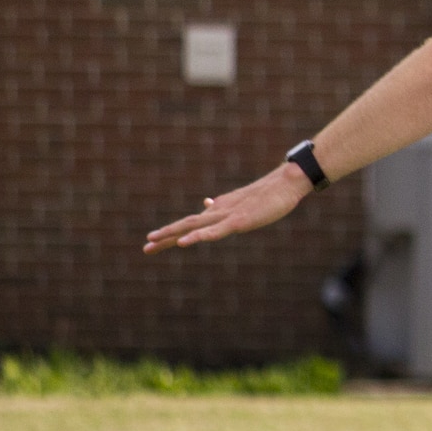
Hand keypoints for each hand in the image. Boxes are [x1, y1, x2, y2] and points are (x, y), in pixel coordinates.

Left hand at [144, 163, 310, 253]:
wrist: (286, 183)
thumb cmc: (269, 195)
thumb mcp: (242, 203)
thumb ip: (222, 205)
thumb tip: (205, 203)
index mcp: (219, 209)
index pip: (191, 223)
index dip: (171, 233)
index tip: (153, 242)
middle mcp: (218, 211)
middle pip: (186, 224)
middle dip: (164, 236)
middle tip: (145, 247)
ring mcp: (227, 216)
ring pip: (194, 225)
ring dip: (172, 234)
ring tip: (153, 240)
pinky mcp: (239, 221)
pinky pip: (215, 231)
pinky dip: (198, 236)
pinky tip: (184, 242)